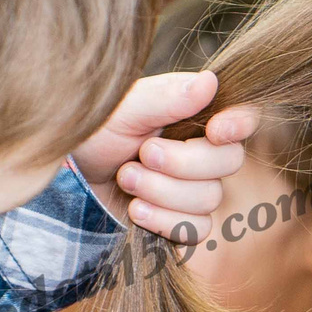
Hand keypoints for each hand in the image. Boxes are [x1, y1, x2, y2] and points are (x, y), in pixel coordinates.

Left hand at [72, 71, 259, 238]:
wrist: (68, 177)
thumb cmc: (95, 132)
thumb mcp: (124, 108)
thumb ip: (167, 97)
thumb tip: (210, 81)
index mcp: (196, 115)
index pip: (243, 118)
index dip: (239, 124)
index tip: (215, 131)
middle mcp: (203, 152)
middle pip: (228, 162)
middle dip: (182, 163)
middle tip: (142, 153)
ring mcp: (195, 190)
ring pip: (209, 199)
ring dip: (162, 191)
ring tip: (126, 177)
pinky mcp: (181, 222)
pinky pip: (196, 230)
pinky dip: (164, 220)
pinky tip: (135, 209)